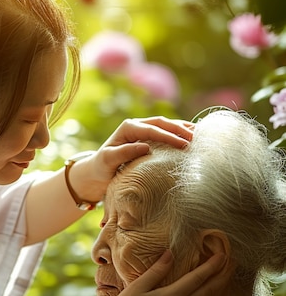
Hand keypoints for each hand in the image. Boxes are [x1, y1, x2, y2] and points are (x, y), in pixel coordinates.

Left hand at [69, 117, 192, 202]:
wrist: (96, 172)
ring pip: (165, 124)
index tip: (185, 144)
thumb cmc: (101, 167)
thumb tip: (146, 146)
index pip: (153, 130)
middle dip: (179, 128)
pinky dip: (178, 132)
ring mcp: (142, 130)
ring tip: (200, 133)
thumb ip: (124, 153)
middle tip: (196, 138)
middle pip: (162, 123)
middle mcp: (136, 125)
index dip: (170, 136)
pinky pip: (165, 131)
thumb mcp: (108, 160)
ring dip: (181, 127)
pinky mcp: (147, 137)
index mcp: (128, 128)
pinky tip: (191, 135)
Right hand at [98, 250, 225, 295]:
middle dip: (222, 277)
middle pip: (209, 292)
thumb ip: (157, 270)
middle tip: (232, 263)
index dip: (211, 266)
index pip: (197, 279)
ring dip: (219, 289)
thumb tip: (171, 254)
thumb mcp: (138, 286)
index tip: (223, 255)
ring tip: (226, 276)